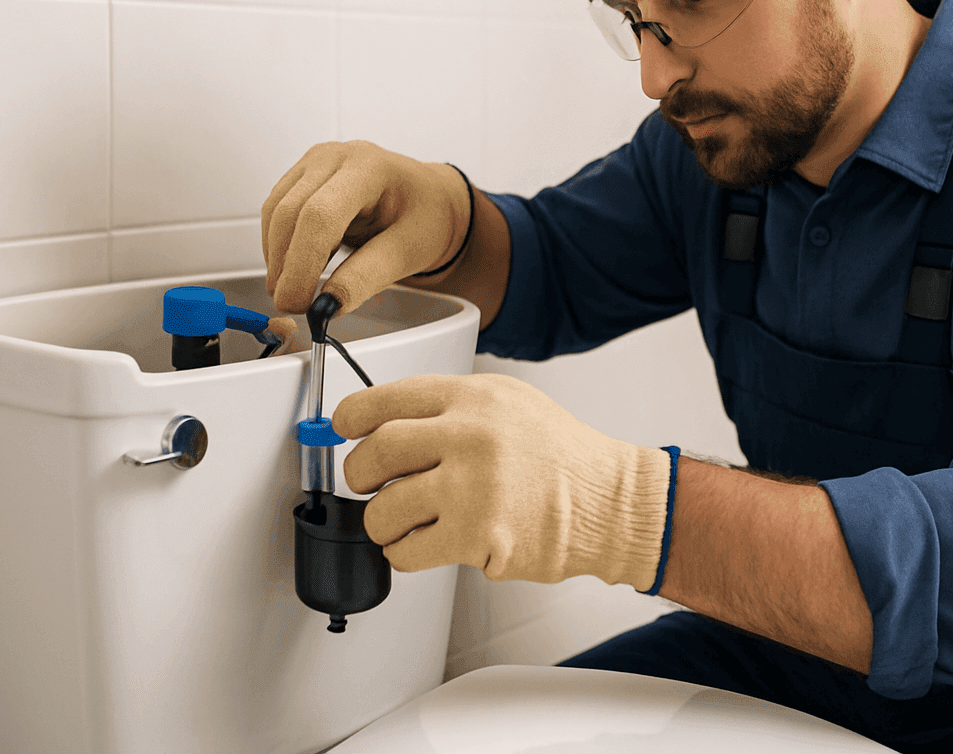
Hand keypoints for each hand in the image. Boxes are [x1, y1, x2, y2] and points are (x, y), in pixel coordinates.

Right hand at [261, 140, 468, 313]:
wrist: (431, 201)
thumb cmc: (427, 217)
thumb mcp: (409, 251)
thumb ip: (367, 277)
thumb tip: (328, 305)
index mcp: (370, 168)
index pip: (321, 215)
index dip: (303, 264)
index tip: (298, 302)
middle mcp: (337, 157)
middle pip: (290, 213)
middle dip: (286, 266)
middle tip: (293, 305)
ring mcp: (316, 163)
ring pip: (275, 213)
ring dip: (278, 258)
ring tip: (296, 291)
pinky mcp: (303, 177)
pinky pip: (276, 212)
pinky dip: (280, 246)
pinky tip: (296, 268)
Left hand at [333, 374, 670, 586]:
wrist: (609, 503)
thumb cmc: (562, 458)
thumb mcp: (511, 405)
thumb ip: (452, 409)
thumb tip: (385, 423)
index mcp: (475, 399)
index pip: (386, 400)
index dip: (351, 418)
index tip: (343, 430)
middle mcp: (470, 436)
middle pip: (375, 453)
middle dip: (359, 474)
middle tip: (369, 483)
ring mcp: (472, 487)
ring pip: (383, 510)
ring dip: (383, 521)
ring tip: (403, 521)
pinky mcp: (477, 536)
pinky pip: (408, 551)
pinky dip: (405, 553)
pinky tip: (425, 544)